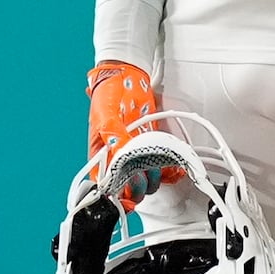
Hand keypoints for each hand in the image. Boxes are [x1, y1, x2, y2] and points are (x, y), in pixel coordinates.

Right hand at [86, 61, 181, 208]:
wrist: (128, 76)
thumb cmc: (108, 94)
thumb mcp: (105, 116)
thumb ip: (113, 138)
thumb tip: (122, 158)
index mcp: (102, 158)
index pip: (108, 189)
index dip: (118, 197)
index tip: (128, 195)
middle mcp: (119, 160)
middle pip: (130, 190)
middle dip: (139, 186)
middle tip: (142, 172)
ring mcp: (138, 155)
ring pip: (148, 181)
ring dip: (155, 177)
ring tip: (156, 162)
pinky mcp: (154, 147)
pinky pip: (164, 167)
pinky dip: (170, 170)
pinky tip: (173, 166)